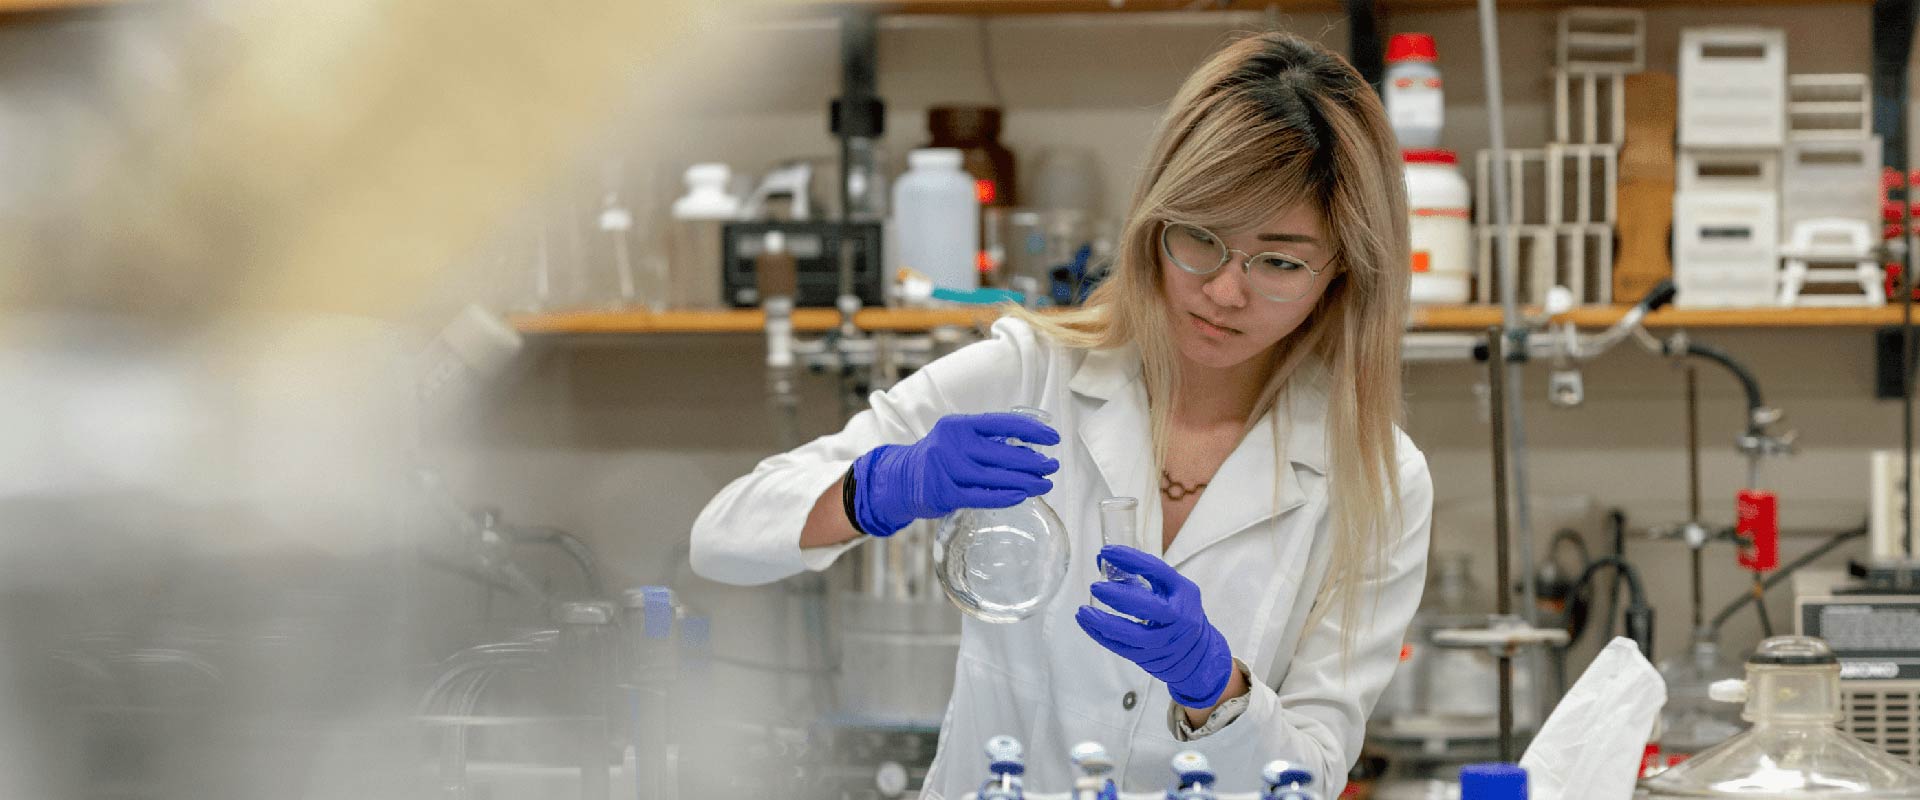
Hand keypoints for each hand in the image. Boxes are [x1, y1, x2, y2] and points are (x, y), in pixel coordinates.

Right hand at [850, 412, 1060, 536]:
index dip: (1031, 430)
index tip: (1053, 438)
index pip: (1002, 423)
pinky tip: (1022, 496)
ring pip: (995, 476)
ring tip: (1045, 484)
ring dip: (1025, 481)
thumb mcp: (958, 439)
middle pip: (1002, 452)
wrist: (902, 479)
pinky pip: (981, 496)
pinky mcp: (944, 493)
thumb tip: (1031, 452)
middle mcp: (951, 443)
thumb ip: (987, 441)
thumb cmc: (940, 458)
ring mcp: (946, 469)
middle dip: (1033, 460)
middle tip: (1053, 466)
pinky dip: (1004, 496)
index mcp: (959, 425)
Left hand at [1075, 545, 1233, 708]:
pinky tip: (1088, 624)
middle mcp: (1178, 616)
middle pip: (1148, 607)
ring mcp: (1166, 641)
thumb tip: (1102, 558)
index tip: (1107, 551)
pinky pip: (1123, 649)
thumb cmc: (1179, 613)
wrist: (1199, 654)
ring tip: (1083, 612)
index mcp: (1183, 591)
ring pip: (1133, 635)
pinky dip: (1102, 636)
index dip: (1131, 559)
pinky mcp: (1152, 658)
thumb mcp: (1169, 590)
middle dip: (1120, 596)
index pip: (1157, 570)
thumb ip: (1139, 576)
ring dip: (1105, 623)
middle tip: (1096, 587)